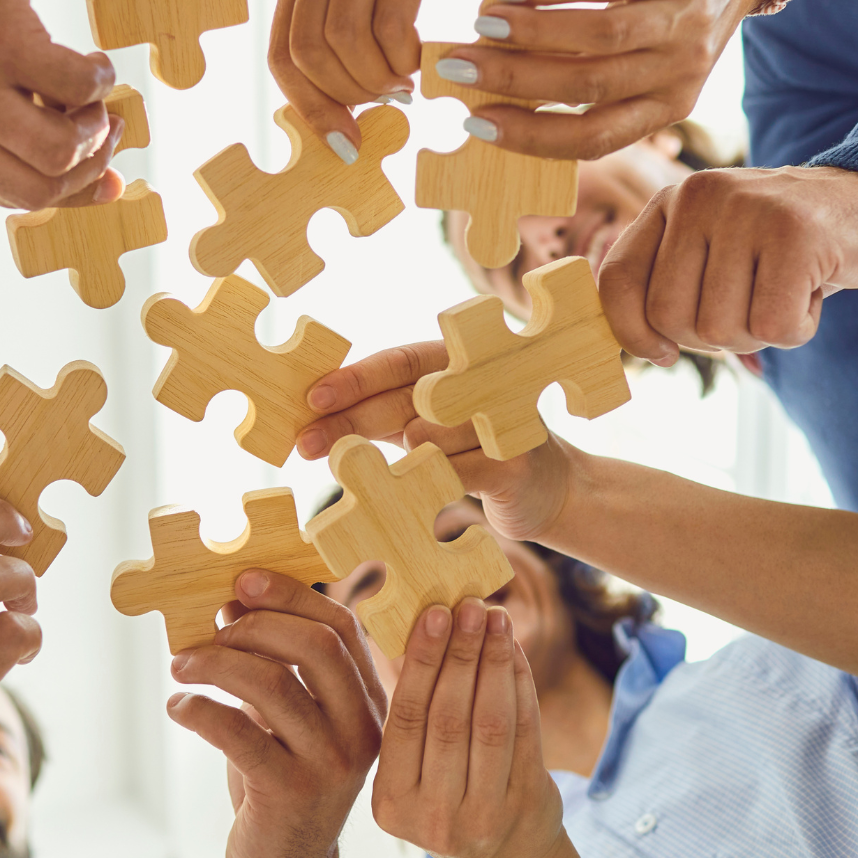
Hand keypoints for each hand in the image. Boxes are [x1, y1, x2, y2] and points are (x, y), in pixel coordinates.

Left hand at [166, 570, 384, 857]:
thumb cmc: (281, 780)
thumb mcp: (293, 718)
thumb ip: (280, 665)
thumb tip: (233, 600)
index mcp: (369, 702)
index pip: (343, 627)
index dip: (292, 595)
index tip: (244, 581)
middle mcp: (361, 730)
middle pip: (317, 646)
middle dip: (257, 624)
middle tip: (212, 626)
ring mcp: (329, 762)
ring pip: (272, 684)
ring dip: (216, 663)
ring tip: (181, 666)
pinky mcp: (289, 793)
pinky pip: (237, 732)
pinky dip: (199, 709)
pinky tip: (179, 708)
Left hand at [272, 0, 515, 155]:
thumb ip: (345, 24)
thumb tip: (348, 107)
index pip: (282, 55)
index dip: (309, 109)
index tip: (345, 142)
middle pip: (310, 52)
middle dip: (348, 96)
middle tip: (386, 101)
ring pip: (346, 41)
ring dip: (379, 79)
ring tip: (405, 80)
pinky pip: (391, 21)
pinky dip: (405, 55)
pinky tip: (422, 58)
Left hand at [297, 343, 576, 542]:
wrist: (551, 490)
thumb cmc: (472, 450)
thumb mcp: (425, 425)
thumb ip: (380, 414)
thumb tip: (312, 415)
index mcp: (458, 361)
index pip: (400, 362)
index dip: (356, 378)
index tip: (312, 398)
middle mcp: (485, 380)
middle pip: (405, 398)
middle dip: (350, 422)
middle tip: (306, 445)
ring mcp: (505, 419)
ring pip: (426, 438)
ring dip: (400, 463)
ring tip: (392, 477)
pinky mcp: (516, 462)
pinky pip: (453, 473)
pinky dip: (427, 486)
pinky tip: (414, 496)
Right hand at [372, 601, 561, 857]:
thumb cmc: (446, 799)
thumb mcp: (410, 776)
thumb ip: (409, 717)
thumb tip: (419, 627)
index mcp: (392, 804)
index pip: (406, 719)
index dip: (422, 663)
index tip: (433, 614)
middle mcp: (434, 816)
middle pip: (449, 717)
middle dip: (460, 653)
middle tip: (467, 605)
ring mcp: (484, 816)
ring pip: (490, 722)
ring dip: (494, 661)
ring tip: (494, 617)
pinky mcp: (526, 806)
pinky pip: (525, 732)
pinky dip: (521, 684)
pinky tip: (515, 651)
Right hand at [429, 0, 803, 159]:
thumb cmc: (677, 8)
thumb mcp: (650, 61)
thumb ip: (593, 82)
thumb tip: (502, 94)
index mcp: (667, 107)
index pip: (591, 138)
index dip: (529, 135)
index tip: (473, 122)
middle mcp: (679, 70)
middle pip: (586, 87)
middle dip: (513, 81)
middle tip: (458, 68)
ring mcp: (683, 18)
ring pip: (596, 38)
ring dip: (529, 34)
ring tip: (480, 24)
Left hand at [598, 164, 857, 360]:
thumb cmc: (787, 247)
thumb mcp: (719, 254)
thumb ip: (674, 289)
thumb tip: (646, 353)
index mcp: (671, 202)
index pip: (616, 280)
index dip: (633, 333)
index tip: (663, 354)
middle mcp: (699, 195)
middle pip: (670, 317)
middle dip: (713, 337)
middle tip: (754, 307)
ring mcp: (747, 209)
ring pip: (720, 328)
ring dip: (760, 332)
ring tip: (787, 290)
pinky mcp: (796, 232)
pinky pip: (773, 326)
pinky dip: (798, 329)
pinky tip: (813, 291)